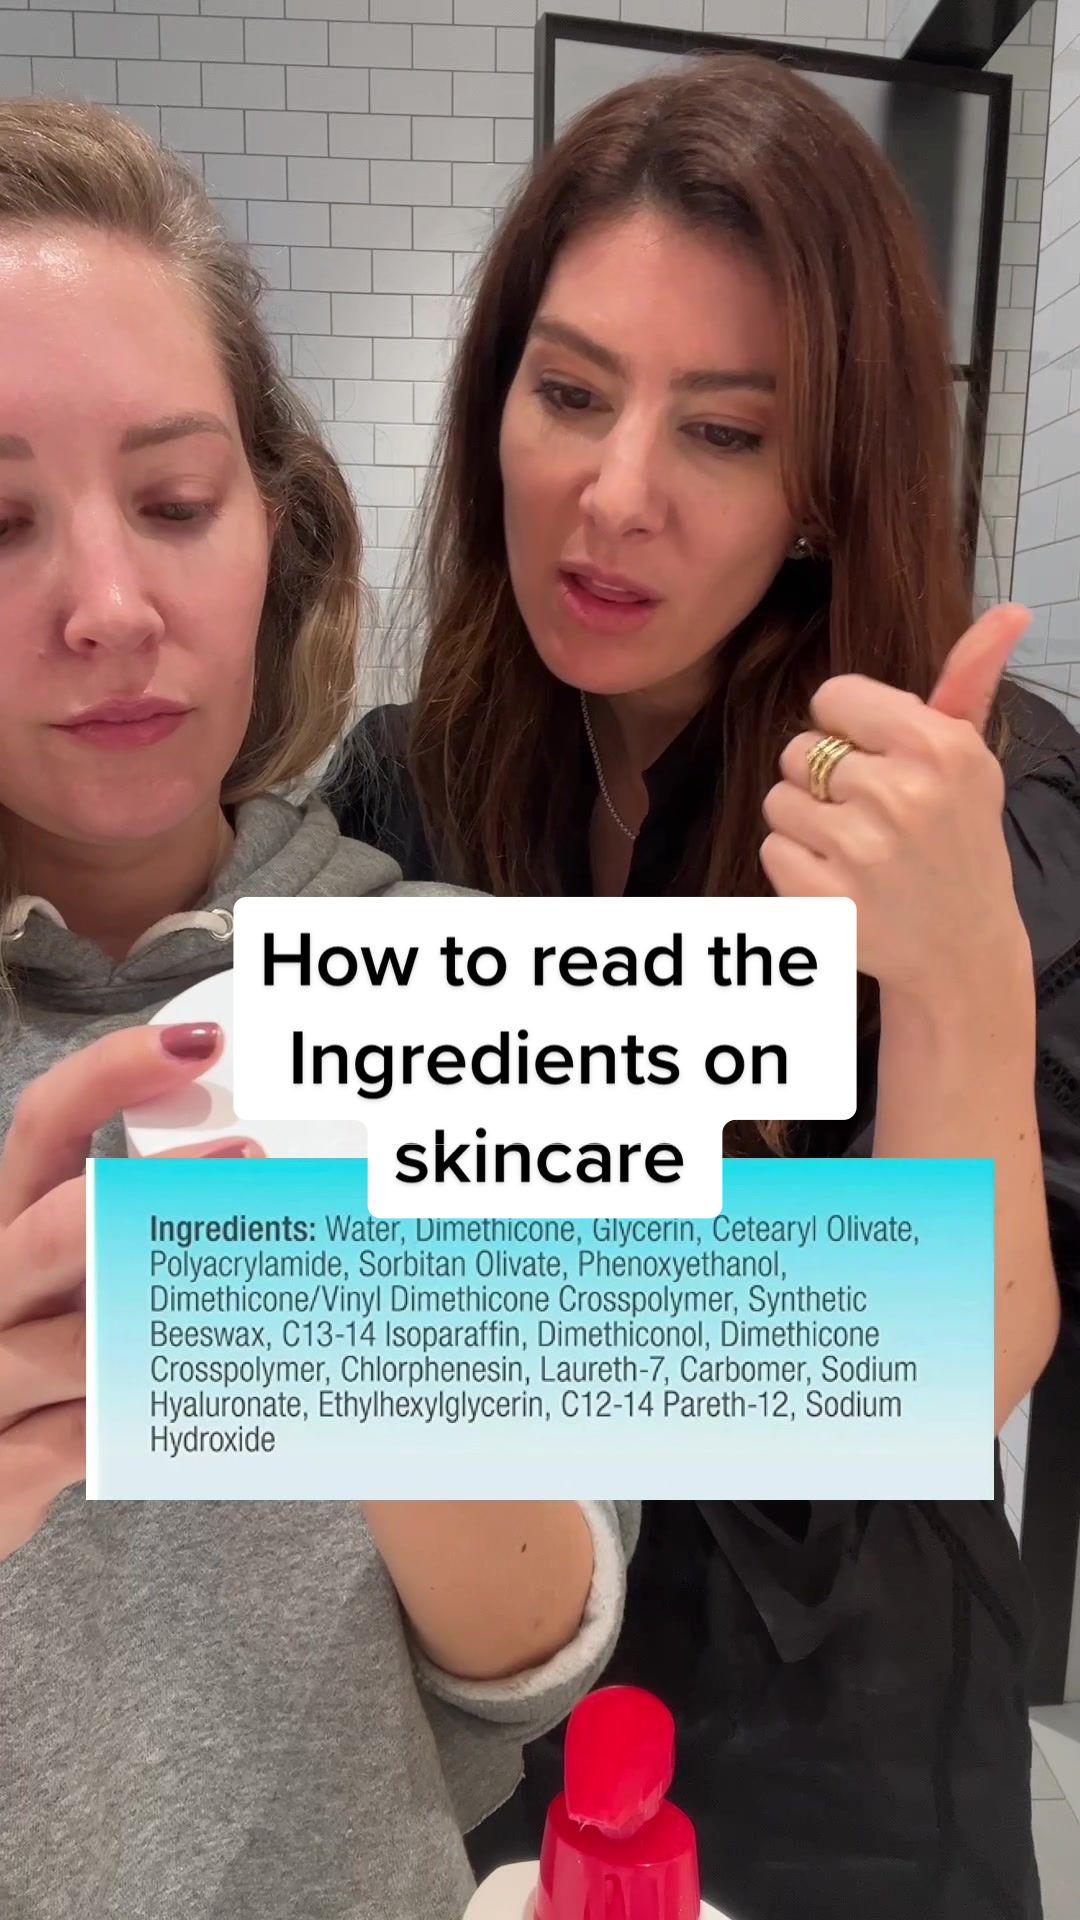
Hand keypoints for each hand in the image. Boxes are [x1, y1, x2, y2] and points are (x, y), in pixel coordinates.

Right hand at [0, 1024, 260, 1564]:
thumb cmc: (39, 1380)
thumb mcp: (74, 1294)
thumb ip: (136, 1243)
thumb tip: (266, 1178)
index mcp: (8, 1232)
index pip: (42, 1127)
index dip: (110, 1074)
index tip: (202, 1044)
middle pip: (52, 1221)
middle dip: (156, 1189)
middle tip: (252, 1159)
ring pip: (80, 1342)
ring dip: (176, 1322)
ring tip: (272, 1308)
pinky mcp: (0, 1471)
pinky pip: (84, 1441)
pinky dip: (152, 1423)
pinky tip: (218, 1415)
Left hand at [761, 604, 1032, 996]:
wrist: (960, 947)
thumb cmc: (959, 841)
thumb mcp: (972, 758)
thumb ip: (970, 680)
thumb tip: (1010, 612)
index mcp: (939, 747)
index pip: (833, 697)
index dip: (845, 727)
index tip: (874, 757)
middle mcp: (901, 794)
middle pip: (799, 750)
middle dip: (824, 780)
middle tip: (871, 814)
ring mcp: (860, 850)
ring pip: (778, 800)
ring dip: (805, 822)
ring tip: (854, 847)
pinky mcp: (826, 898)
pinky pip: (772, 848)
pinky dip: (795, 865)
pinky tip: (839, 878)